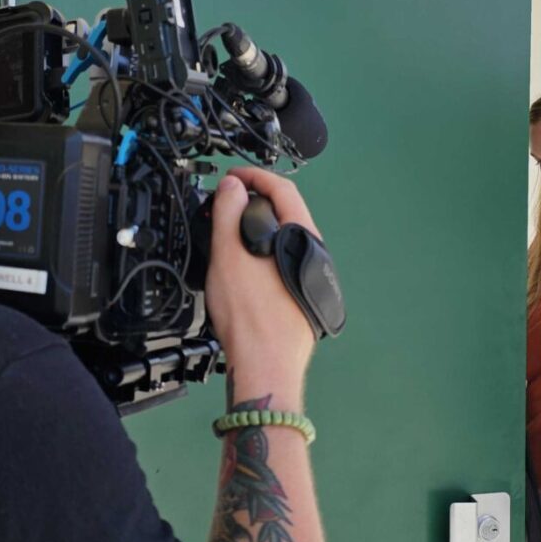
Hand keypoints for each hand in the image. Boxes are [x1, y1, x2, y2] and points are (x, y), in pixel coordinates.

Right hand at [205, 168, 319, 411]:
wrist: (265, 365)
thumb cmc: (250, 315)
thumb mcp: (228, 255)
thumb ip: (228, 213)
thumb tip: (232, 186)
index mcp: (302, 236)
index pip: (282, 189)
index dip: (254, 175)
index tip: (231, 176)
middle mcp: (314, 253)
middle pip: (286, 211)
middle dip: (255, 200)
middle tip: (226, 201)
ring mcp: (310, 275)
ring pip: (283, 237)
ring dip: (257, 227)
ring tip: (229, 232)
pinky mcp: (302, 294)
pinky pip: (281, 259)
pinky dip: (261, 250)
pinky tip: (243, 265)